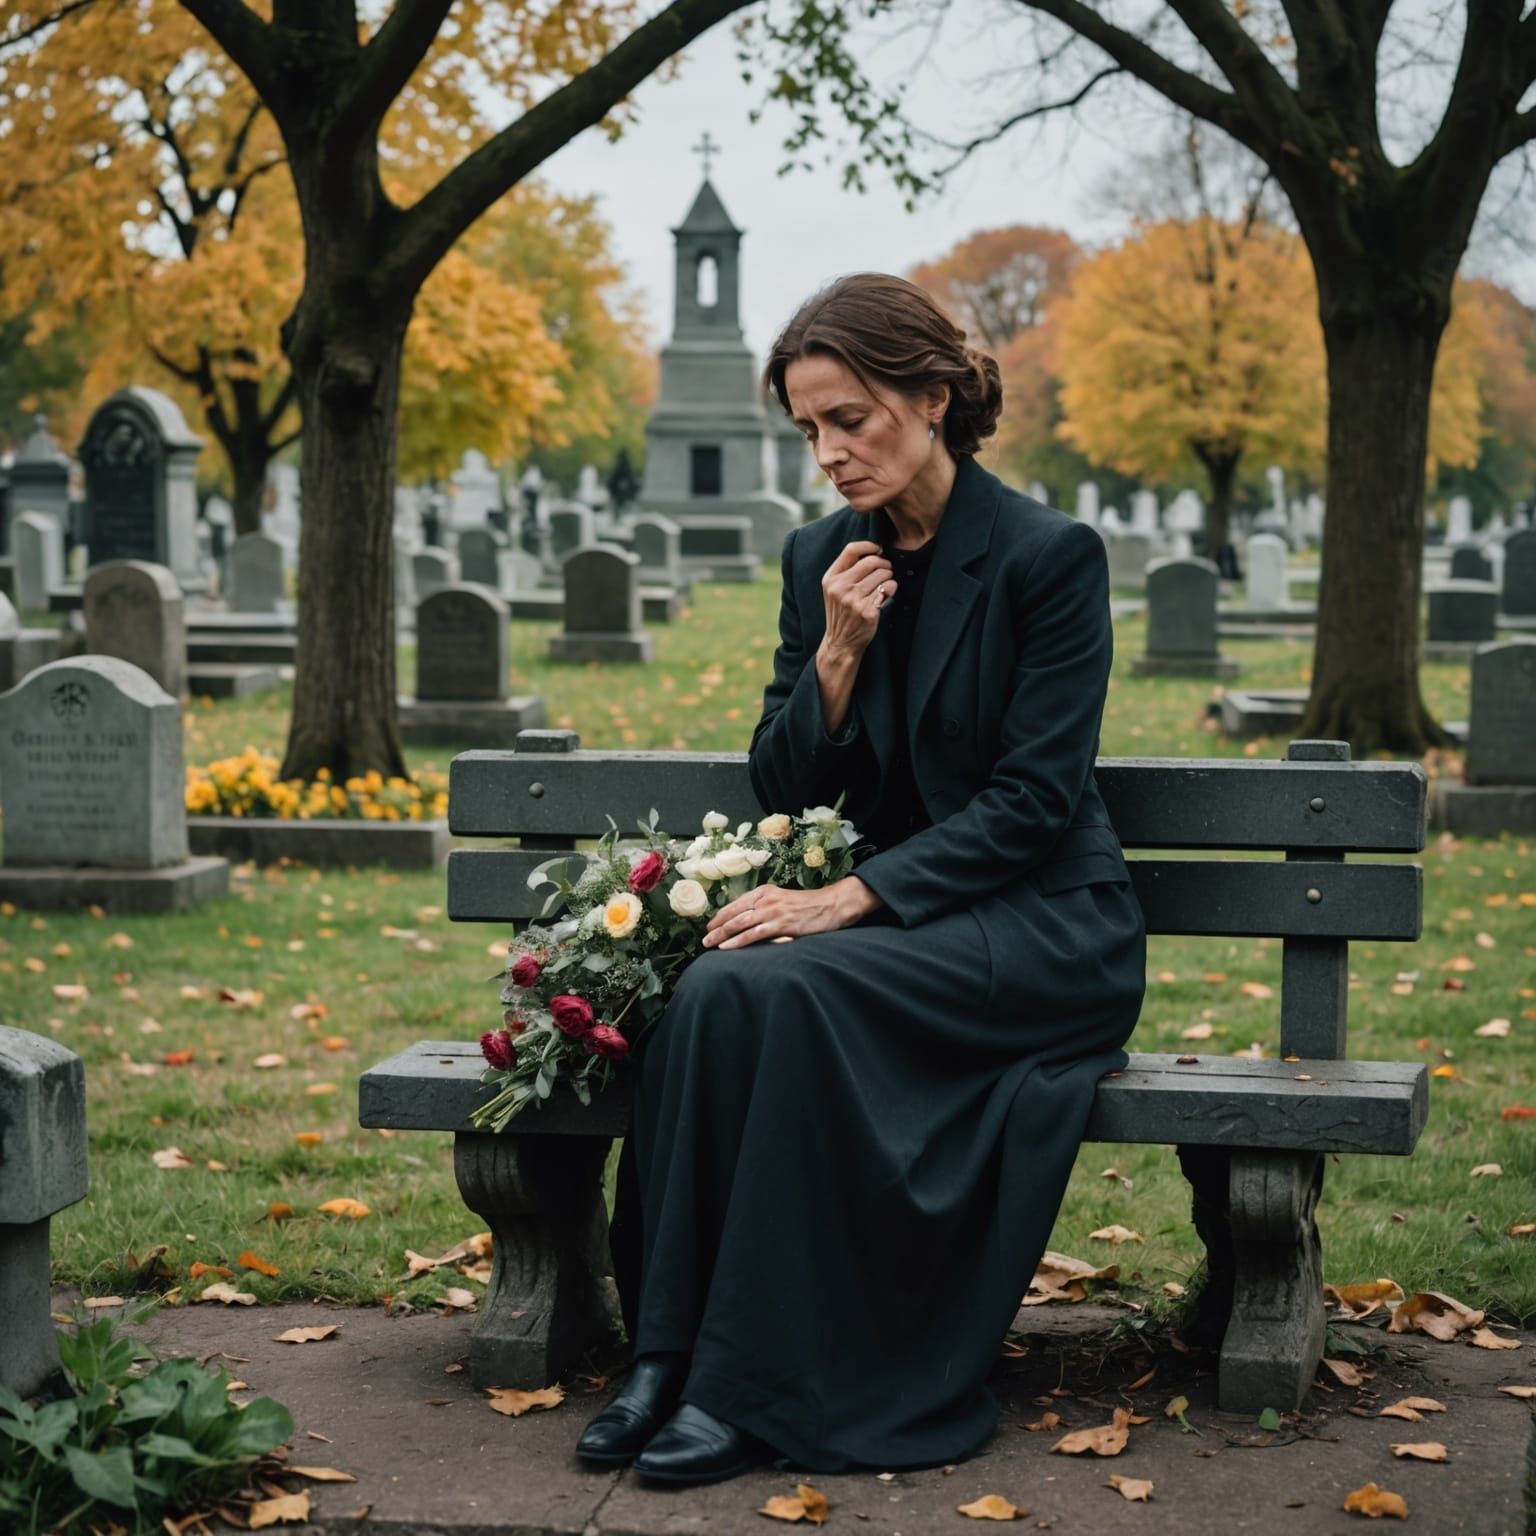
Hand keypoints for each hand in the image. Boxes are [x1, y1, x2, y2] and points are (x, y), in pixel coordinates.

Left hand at [701, 877, 882, 950]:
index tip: (711, 925)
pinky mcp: (781, 924)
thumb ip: (767, 907)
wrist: (832, 904)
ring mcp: (773, 911)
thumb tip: (750, 921)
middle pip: (734, 914)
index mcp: (765, 891)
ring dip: (721, 935)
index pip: (736, 904)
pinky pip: (753, 934)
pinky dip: (737, 941)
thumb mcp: (784, 900)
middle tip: (704, 937)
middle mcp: (766, 899)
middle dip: (716, 926)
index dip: (721, 915)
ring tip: (709, 943)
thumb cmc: (809, 906)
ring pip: (739, 924)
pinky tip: (727, 947)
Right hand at [820, 540, 893, 661]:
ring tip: (883, 586)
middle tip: (886, 571)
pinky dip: (892, 589)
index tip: (879, 549)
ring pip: (883, 574)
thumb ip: (847, 570)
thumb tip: (874, 550)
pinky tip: (885, 596)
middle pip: (871, 561)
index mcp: (831, 579)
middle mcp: (840, 588)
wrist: (840, 642)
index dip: (869, 545)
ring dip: (889, 578)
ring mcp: (853, 600)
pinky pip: (888, 588)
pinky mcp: (867, 611)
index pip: (851, 549)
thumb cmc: (841, 612)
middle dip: (884, 564)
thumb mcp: (834, 589)